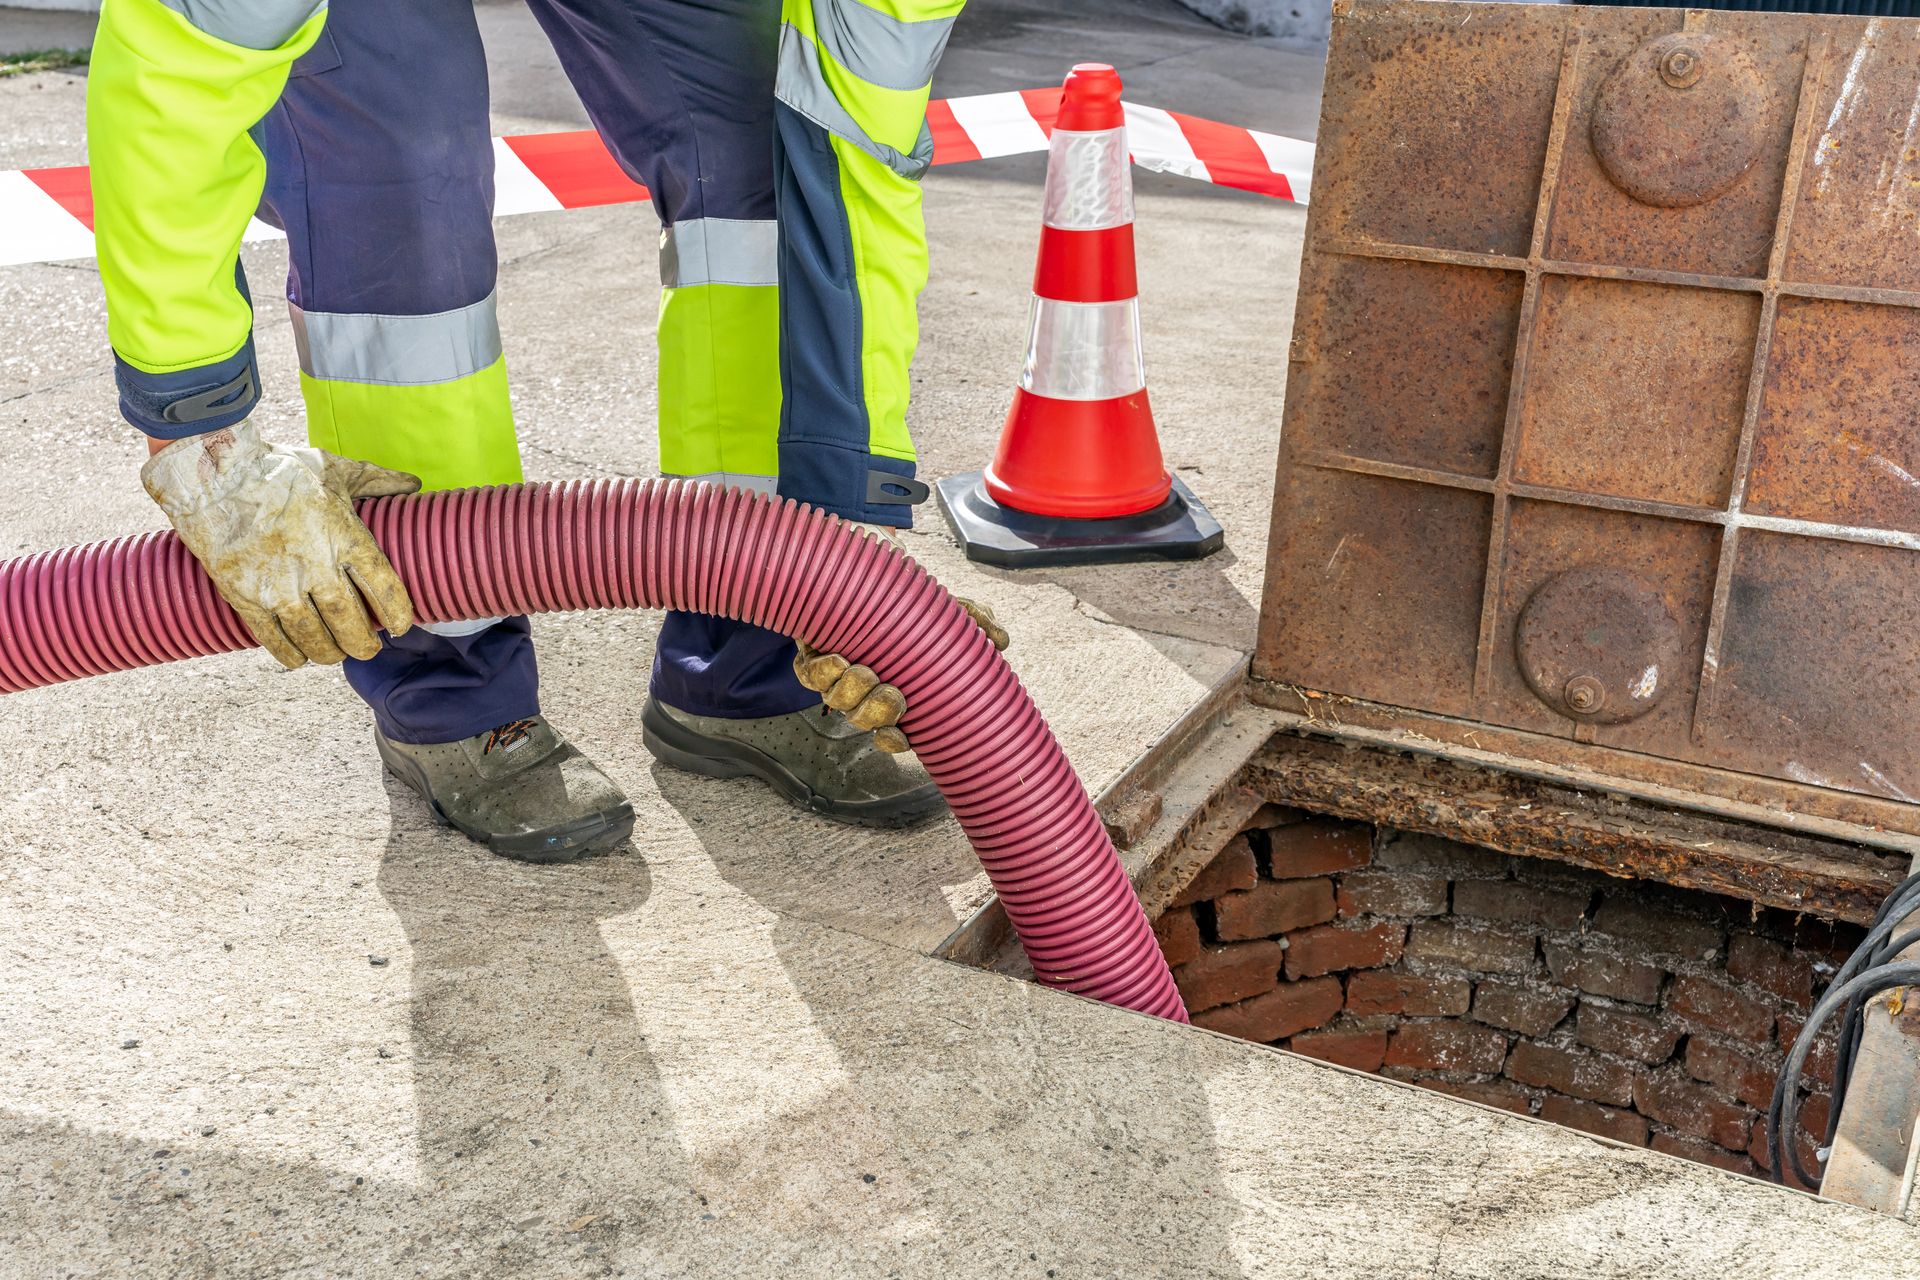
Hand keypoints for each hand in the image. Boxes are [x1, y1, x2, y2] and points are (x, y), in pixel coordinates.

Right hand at [142, 422, 420, 668]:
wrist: (212, 473)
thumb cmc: (278, 469)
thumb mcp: (334, 469)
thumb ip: (376, 480)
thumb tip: (413, 484)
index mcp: (345, 538)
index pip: (385, 590)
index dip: (397, 615)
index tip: (399, 627)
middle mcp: (316, 568)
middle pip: (350, 623)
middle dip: (363, 643)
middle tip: (368, 648)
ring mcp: (278, 586)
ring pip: (314, 637)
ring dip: (329, 652)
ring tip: (335, 653)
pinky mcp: (244, 596)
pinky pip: (273, 638)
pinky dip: (289, 653)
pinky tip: (299, 658)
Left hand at [793, 596, 1009, 753]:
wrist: (864, 577)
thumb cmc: (907, 604)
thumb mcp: (946, 610)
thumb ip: (974, 622)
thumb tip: (1001, 640)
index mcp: (897, 694)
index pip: (894, 734)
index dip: (894, 741)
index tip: (901, 734)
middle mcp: (864, 693)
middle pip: (863, 720)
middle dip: (876, 712)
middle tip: (891, 692)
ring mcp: (838, 678)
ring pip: (837, 700)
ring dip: (849, 691)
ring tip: (863, 670)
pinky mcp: (812, 659)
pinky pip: (810, 675)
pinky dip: (822, 670)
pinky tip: (837, 658)